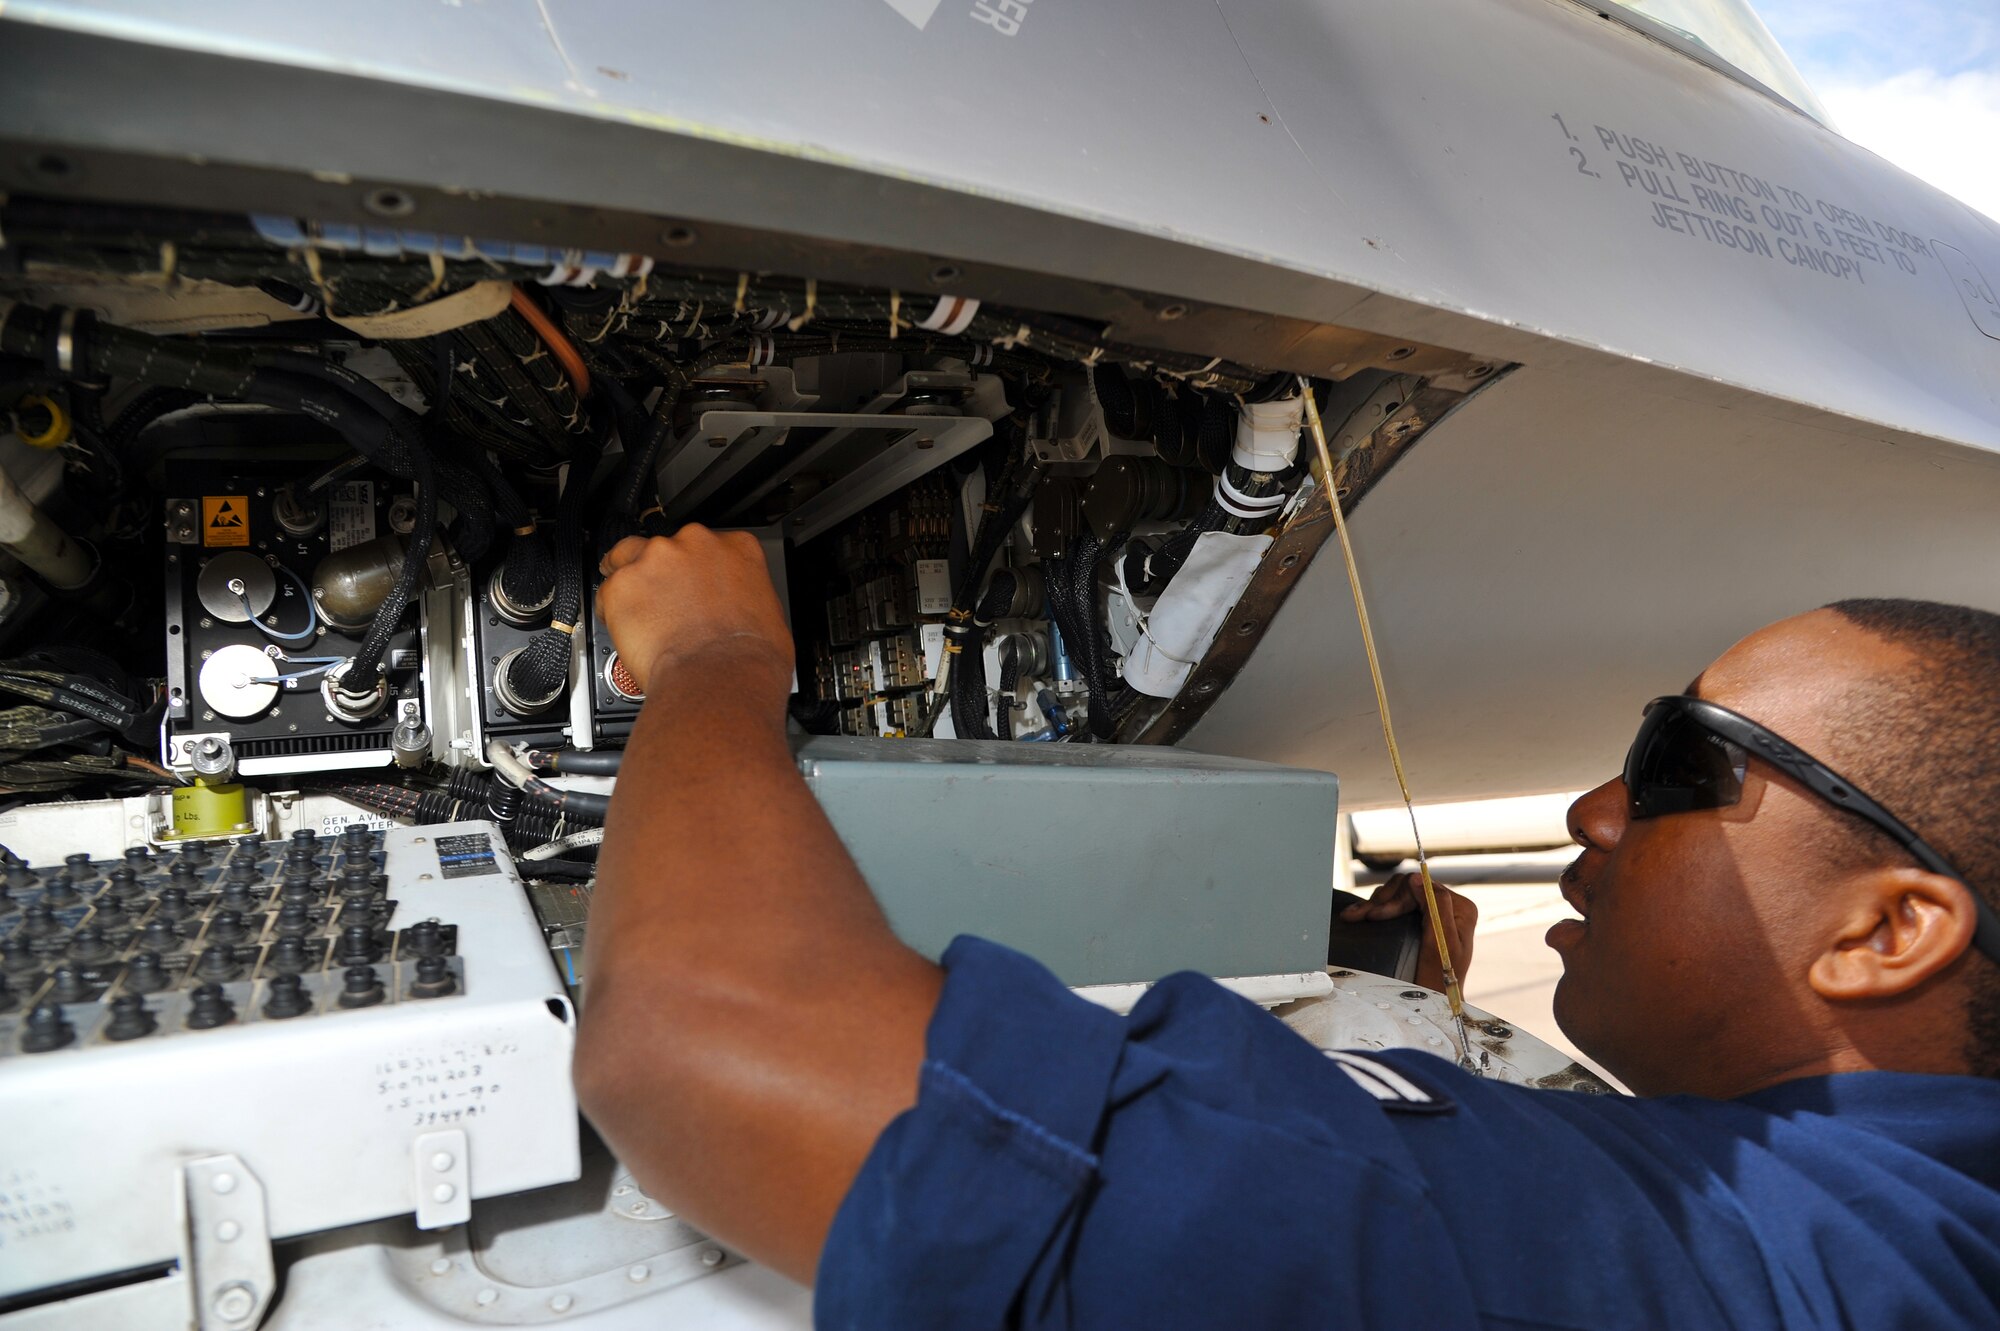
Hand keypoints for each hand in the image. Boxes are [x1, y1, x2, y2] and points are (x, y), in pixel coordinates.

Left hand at [596, 527, 793, 705]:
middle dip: (664, 574)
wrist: (720, 678)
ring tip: (636, 611)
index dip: (697, 568)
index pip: (709, 545)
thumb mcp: (768, 615)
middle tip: (667, 604)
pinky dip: (613, 611)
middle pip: (667, 547)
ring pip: (628, 558)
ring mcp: (656, 559)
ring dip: (632, 583)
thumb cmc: (747, 657)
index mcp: (736, 547)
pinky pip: (607, 592)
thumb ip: (745, 596)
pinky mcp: (624, 583)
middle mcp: (695, 544)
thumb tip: (736, 609)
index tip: (693, 584)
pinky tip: (625, 630)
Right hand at [1341, 870, 1477, 993]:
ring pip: (1397, 892)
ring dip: (1375, 904)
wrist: (1432, 1003)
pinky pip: (1394, 902)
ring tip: (1355, 916)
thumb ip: (1436, 908)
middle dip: (1382, 901)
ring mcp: (1432, 912)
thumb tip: (1417, 878)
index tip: (1374, 916)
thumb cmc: (1439, 981)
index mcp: (1461, 908)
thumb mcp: (1440, 945)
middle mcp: (1449, 907)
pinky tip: (1359, 915)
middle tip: (1358, 916)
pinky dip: (1375, 908)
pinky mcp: (1417, 919)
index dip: (1396, 899)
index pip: (1423, 886)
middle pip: (1408, 887)